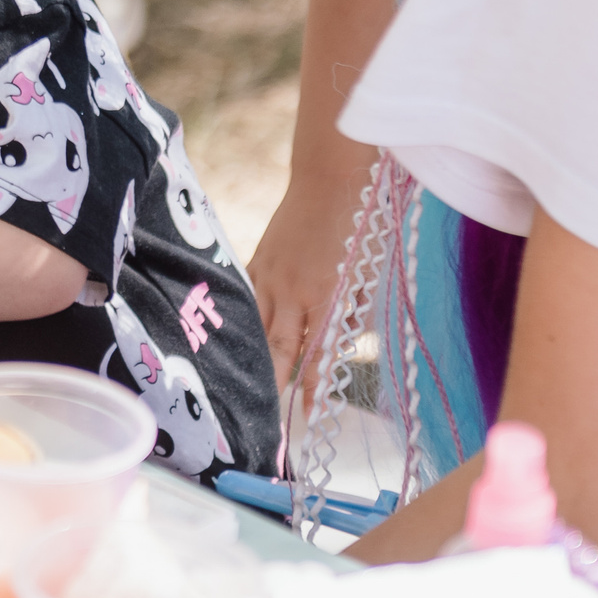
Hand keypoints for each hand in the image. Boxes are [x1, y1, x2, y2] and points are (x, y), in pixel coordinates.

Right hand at [248, 173, 369, 399]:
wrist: (328, 179)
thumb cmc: (359, 225)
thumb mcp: (366, 275)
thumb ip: (350, 313)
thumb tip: (336, 346)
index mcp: (326, 295)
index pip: (316, 356)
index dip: (311, 390)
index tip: (308, 419)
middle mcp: (292, 291)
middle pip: (277, 350)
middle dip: (273, 387)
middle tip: (266, 419)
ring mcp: (268, 276)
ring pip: (255, 330)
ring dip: (252, 361)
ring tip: (243, 390)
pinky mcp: (255, 262)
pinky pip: (245, 302)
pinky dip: (242, 324)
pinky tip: (232, 343)